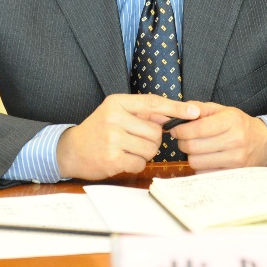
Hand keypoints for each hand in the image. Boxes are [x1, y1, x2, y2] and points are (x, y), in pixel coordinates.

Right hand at [57, 94, 199, 179]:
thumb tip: (174, 114)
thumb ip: (142, 112)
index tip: (195, 112)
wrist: (71, 150)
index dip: (176, 108)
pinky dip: (136, 164)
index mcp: (117, 102)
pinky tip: (122, 159)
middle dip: (152, 140)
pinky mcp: (112, 158)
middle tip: (135, 141)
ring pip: (151, 149)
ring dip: (145, 153)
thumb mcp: (116, 113)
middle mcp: (114, 117)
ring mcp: (112, 138)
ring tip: (127, 150)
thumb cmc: (99, 130)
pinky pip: (140, 163)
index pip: (153, 103)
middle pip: (155, 132)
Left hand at [171, 102, 266, 170]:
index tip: (175, 129)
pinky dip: (200, 166)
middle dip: (182, 142)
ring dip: (190, 155)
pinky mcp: (232, 173)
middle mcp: (235, 140)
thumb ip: (200, 108)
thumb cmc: (239, 125)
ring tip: (195, 148)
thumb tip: (179, 112)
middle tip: (183, 139)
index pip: (198, 128)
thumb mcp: (223, 110)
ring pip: (196, 162)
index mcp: (231, 121)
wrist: (264, 143)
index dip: (180, 130)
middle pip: (193, 147)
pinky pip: (204, 173)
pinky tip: (205, 158)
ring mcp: (235, 159)